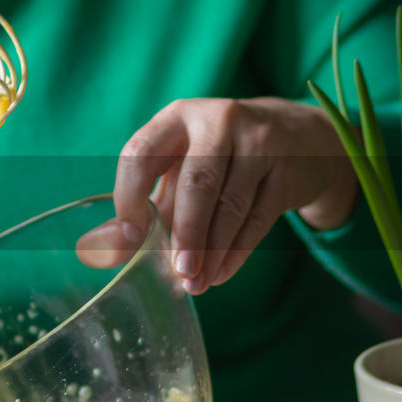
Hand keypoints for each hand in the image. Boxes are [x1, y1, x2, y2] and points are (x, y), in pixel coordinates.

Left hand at [76, 97, 358, 293]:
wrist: (298, 139)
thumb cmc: (219, 158)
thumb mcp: (178, 167)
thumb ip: (143, 205)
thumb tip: (102, 252)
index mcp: (176, 117)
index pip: (141, 153)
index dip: (129, 197)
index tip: (130, 238)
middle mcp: (218, 121)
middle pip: (196, 182)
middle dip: (185, 233)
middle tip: (177, 272)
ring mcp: (259, 142)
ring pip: (231, 205)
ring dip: (212, 251)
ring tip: (196, 283)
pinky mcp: (288, 170)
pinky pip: (258, 219)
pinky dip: (237, 252)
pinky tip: (220, 273)